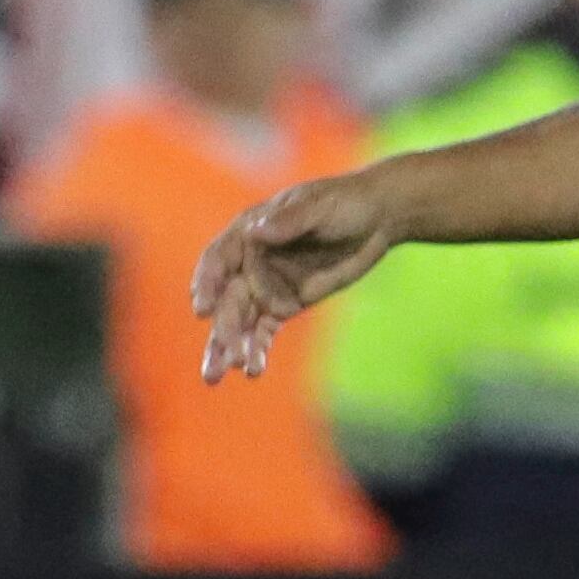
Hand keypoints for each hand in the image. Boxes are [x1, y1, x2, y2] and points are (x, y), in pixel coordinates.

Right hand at [191, 169, 400, 380]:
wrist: (375, 219)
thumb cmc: (343, 203)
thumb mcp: (319, 206)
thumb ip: (289, 220)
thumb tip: (258, 233)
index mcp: (249, 232)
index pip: (219, 260)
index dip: (208, 283)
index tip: (203, 309)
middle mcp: (250, 262)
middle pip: (227, 299)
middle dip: (222, 328)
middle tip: (225, 356)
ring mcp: (265, 286)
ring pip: (239, 321)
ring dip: (228, 347)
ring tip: (219, 375)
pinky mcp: (284, 306)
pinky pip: (263, 331)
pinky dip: (256, 350)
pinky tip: (252, 371)